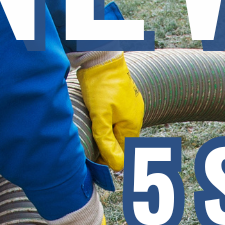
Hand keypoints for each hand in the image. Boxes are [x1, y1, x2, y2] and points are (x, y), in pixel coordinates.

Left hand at [74, 52, 142, 171]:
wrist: (101, 57)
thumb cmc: (101, 86)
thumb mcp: (101, 116)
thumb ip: (107, 141)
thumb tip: (117, 167)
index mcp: (131, 125)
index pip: (124, 152)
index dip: (109, 160)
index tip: (94, 163)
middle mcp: (134, 118)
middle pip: (121, 142)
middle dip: (109, 149)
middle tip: (90, 154)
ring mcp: (130, 108)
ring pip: (118, 129)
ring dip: (107, 136)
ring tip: (92, 138)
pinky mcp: (123, 99)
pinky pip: (117, 118)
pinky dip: (108, 124)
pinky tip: (98, 121)